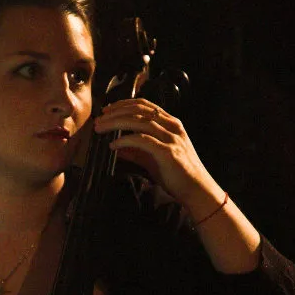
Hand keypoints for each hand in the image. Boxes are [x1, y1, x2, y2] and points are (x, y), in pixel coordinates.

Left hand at [93, 98, 218, 205]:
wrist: (196, 190)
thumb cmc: (177, 175)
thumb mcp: (153, 159)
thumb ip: (136, 151)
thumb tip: (116, 147)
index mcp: (170, 124)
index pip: (144, 105)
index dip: (123, 104)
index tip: (107, 110)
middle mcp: (172, 126)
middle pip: (139, 110)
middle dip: (115, 112)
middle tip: (98, 120)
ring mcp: (171, 138)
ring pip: (139, 121)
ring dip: (116, 123)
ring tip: (101, 129)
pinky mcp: (168, 152)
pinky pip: (143, 140)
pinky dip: (126, 140)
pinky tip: (113, 145)